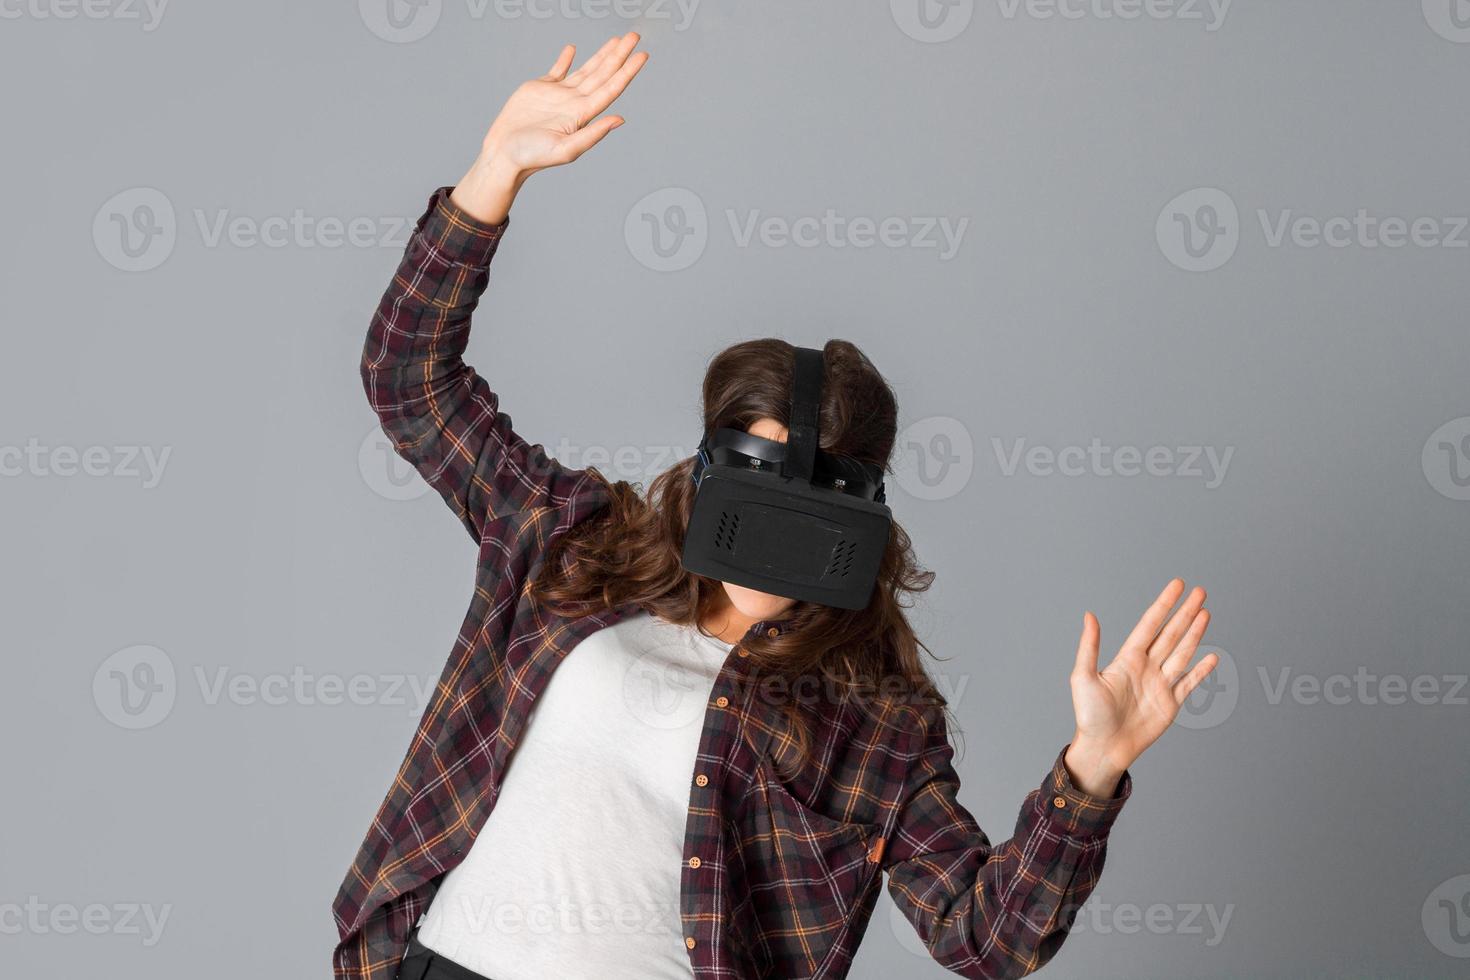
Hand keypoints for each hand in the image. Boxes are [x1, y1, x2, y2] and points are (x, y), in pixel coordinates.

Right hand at [450, 33, 649, 223]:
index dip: (627, 71)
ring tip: (617, 40)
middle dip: (619, 55)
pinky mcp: (540, 89)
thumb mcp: (565, 149)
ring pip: (586, 70)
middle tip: (634, 37)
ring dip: (602, 55)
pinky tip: (573, 49)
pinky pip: (558, 70)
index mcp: (583, 115)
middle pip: (603, 74)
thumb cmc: (532, 156)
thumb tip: (620, 120)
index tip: (641, 55)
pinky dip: (565, 59)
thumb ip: (593, 134)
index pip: (611, 88)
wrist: (504, 154)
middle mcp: (575, 103)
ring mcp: (559, 95)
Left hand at [1063, 579, 1217, 796]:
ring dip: (1195, 633)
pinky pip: (1189, 683)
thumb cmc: (1089, 715)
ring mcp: (1160, 685)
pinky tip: (1211, 656)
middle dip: (1185, 612)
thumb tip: (1089, 615)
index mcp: (1127, 659)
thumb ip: (1090, 646)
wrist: (1104, 748)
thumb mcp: (1083, 677)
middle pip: (1171, 634)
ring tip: (1206, 612)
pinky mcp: (1170, 704)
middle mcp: (1146, 668)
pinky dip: (1201, 670)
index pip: (1150, 624)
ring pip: (1182, 653)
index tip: (1178, 585)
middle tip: (1201, 591)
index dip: (1164, 604)